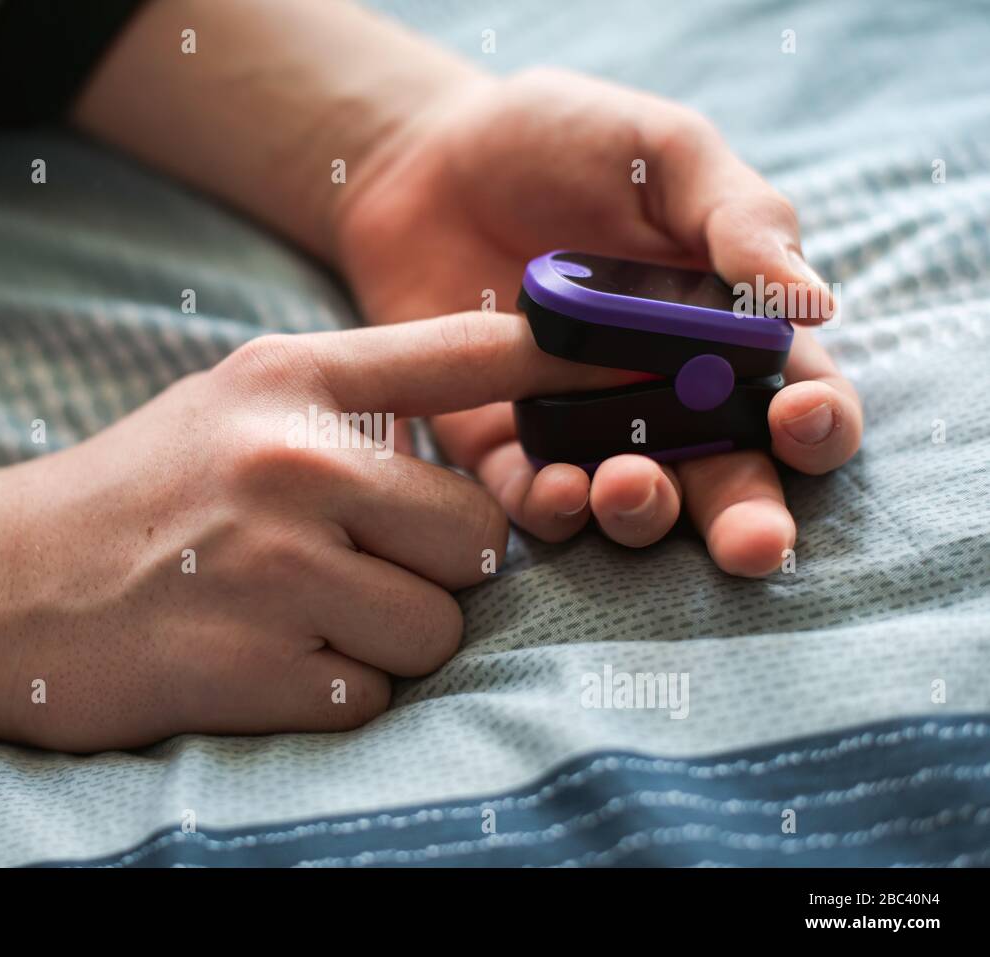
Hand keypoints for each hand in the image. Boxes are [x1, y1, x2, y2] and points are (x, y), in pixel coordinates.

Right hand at [0, 313, 585, 750]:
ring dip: (390, 636)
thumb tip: (490, 427)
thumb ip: (355, 398)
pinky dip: (337, 688)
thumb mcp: (235, 404)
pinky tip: (263, 660)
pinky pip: (373, 693)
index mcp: (291, 380)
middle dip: (436, 567)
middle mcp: (292, 460)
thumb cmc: (137, 494)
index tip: (654, 361)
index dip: (572, 356)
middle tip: (353, 567)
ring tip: (301, 616)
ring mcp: (272, 567)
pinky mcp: (253, 668)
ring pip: (438, 625)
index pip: (472, 350)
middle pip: (477, 534)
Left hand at [335, 68, 862, 576]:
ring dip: (645, 515)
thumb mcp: (665, 153)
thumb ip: (740, 218)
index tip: (798, 419)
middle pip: (729, 482)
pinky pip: (534, 500)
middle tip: (754, 547)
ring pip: (636, 506)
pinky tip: (558, 490)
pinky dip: (551, 510)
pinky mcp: (504, 445)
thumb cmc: (564, 142)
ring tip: (628, 487)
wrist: (431, 159)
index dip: (816, 427)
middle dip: (748, 522)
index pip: (801, 403)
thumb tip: (816, 301)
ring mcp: (586, 428)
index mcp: (730, 334)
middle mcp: (668, 399)